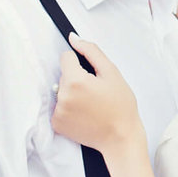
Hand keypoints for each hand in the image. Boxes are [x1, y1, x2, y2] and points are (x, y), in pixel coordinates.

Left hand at [52, 34, 143, 154]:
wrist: (120, 138)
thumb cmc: (121, 107)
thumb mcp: (112, 73)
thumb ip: (91, 52)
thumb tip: (74, 38)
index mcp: (75, 80)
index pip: (66, 58)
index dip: (81, 64)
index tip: (92, 76)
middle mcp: (62, 95)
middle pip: (63, 75)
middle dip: (77, 80)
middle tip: (96, 93)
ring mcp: (58, 111)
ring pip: (61, 91)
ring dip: (72, 94)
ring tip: (91, 105)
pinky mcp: (56, 123)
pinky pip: (58, 107)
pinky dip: (69, 109)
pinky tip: (84, 114)